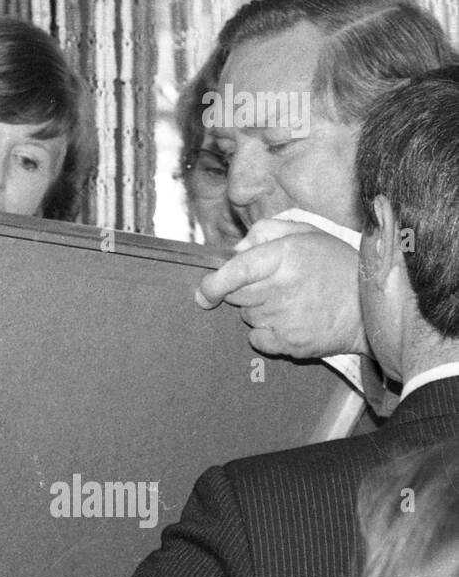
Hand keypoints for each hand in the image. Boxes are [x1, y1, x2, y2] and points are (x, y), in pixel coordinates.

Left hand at [195, 218, 368, 358]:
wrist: (372, 304)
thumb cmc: (337, 265)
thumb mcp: (306, 233)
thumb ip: (264, 232)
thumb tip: (235, 250)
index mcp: (284, 257)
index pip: (234, 272)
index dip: (212, 283)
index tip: (203, 291)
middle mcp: (281, 288)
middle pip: (235, 295)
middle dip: (243, 290)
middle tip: (271, 285)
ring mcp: (285, 319)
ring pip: (247, 316)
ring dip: (258, 309)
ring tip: (289, 301)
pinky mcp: (290, 343)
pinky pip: (257, 339)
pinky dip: (265, 332)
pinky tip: (288, 321)